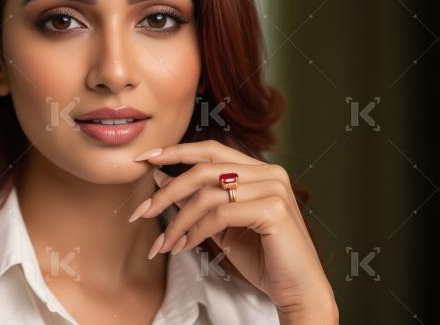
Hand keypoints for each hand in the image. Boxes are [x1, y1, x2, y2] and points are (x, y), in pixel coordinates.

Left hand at [129, 140, 337, 321]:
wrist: (297, 290)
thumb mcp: (220, 224)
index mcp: (259, 170)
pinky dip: (196, 231)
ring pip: (208, 195)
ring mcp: (274, 188)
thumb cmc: (262, 257)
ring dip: (178, 222)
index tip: (144, 158)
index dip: (175, 151)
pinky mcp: (274, 209)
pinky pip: (220, 214)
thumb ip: (196, 199)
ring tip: (165, 244)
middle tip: (141, 212)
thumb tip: (160, 178)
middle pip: (203, 169)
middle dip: (167, 192)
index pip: (210, 150)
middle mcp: (269, 172)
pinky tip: (185, 247)